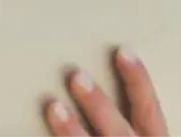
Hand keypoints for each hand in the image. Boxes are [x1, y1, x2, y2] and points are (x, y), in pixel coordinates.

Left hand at [44, 48, 167, 136]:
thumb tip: (86, 79)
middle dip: (99, 105)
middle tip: (76, 76)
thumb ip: (125, 119)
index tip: (122, 52)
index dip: (138, 81)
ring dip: (72, 130)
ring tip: (53, 106)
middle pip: (119, 132)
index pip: (149, 111)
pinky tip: (31, 135)